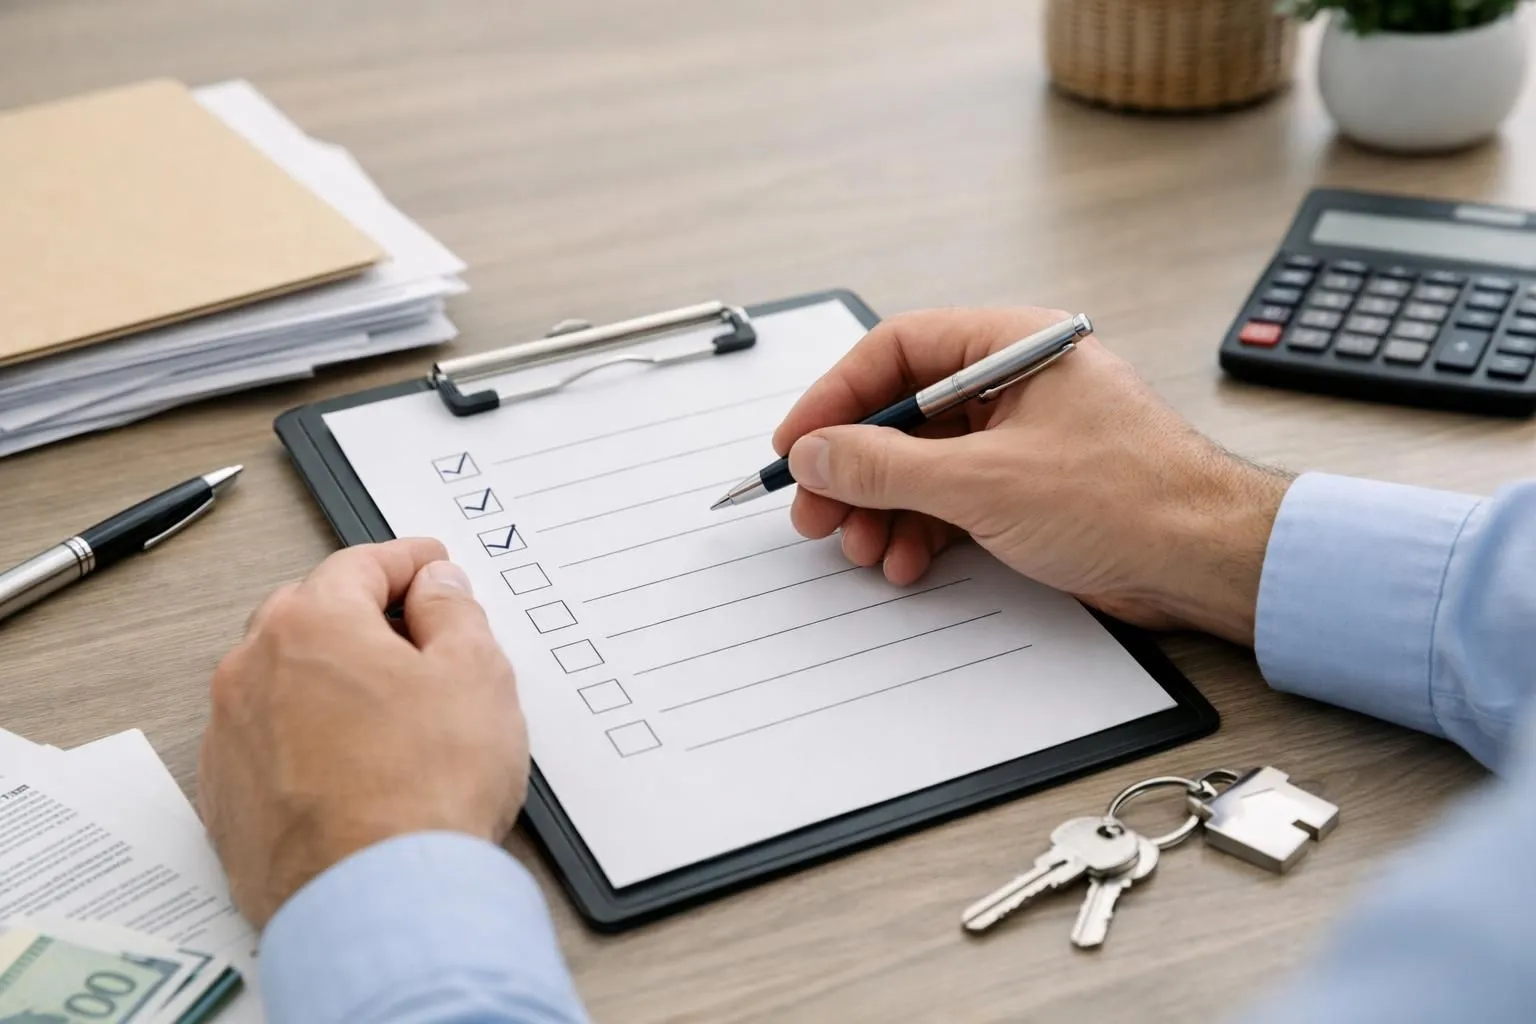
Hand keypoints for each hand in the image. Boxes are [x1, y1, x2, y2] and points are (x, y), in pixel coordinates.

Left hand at [198, 539, 526, 928]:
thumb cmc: (424, 791)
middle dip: (365, 619)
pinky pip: (268, 743)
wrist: (377, 902)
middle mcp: (251, 670)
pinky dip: (307, 740)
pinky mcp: (226, 800)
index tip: (432, 567)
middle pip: (312, 617)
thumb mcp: (476, 673)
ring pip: (285, 682)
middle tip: (420, 640)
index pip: (361, 564)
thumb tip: (436, 586)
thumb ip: (453, 611)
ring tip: (392, 716)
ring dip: (331, 682)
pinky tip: (355, 767)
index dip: (409, 562)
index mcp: (310, 623)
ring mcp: (229, 737)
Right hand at [772, 307, 1292, 644]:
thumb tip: (819, 452)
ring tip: (862, 548)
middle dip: (856, 468)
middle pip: (903, 411)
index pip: (898, 350)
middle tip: (816, 511)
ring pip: (924, 462)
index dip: (837, 397)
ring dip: (884, 508)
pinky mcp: (1029, 487)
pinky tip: (906, 561)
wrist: (1207, 561)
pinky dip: (922, 529)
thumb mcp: (985, 483)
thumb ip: (887, 466)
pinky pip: (953, 498)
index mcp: (1012, 345)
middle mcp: (1015, 383)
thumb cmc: (1131, 498)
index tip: (797, 444)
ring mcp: (1022, 437)